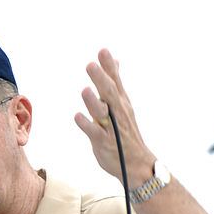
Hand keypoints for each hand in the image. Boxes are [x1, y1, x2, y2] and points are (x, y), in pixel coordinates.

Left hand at [74, 48, 155, 188]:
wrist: (136, 163)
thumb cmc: (125, 132)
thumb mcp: (122, 105)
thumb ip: (115, 83)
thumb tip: (115, 61)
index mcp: (120, 102)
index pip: (115, 80)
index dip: (109, 66)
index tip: (102, 50)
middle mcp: (117, 112)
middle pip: (109, 93)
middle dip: (101, 79)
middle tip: (91, 65)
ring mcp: (111, 127)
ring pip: (101, 112)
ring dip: (93, 101)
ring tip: (85, 90)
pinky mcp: (103, 142)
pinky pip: (94, 132)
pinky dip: (86, 124)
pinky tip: (77, 116)